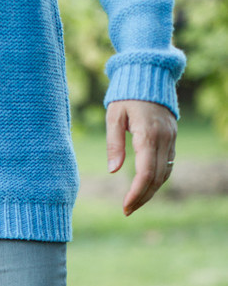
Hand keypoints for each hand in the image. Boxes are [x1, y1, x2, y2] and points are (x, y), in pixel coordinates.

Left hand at [106, 100, 176, 215]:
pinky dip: (158, 180)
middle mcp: (164, 139)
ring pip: (165, 174)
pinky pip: (168, 164)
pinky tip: (145, 187)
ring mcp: (171, 138)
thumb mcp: (114, 116)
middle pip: (156, 178)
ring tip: (134, 203)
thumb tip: (113, 171)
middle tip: (127, 210)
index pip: (145, 173)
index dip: (136, 193)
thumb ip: (114, 143)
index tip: (125, 206)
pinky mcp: (172, 137)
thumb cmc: (127, 95)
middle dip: (142, 197)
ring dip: (151, 192)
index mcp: (148, 135)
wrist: (149, 75)